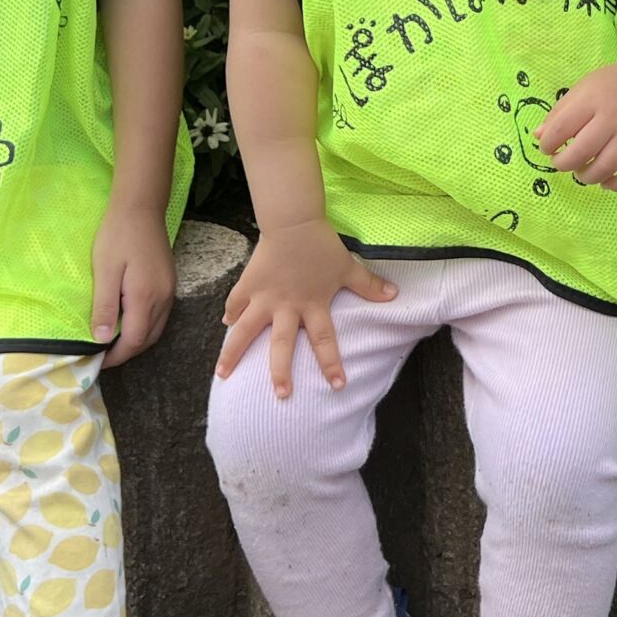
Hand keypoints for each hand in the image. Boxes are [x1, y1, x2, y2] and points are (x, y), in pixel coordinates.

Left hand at [92, 203, 176, 368]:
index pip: (134, 340)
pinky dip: (145, 326)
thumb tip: (102, 340)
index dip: (117, 356)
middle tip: (104, 356)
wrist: (141, 207)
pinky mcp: (169, 283)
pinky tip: (129, 321)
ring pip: (156, 329)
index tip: (98, 361)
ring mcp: (169, 290)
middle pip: (148, 339)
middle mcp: (163, 298)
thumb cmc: (117, 235)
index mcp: (146, 296)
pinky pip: (159, 316)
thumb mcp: (104, 270)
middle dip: (127, 352)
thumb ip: (105, 306)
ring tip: (114, 342)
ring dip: (137, 341)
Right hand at [217, 218, 395, 399]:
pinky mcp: (248, 284)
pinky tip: (225, 324)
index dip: (331, 363)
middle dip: (281, 372)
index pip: (324, 340)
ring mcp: (264, 298)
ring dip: (233, 353)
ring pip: (246, 331)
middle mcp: (287, 307)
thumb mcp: (348, 266)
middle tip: (282, 395)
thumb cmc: (322, 245)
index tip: (337, 385)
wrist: (294, 221)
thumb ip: (369, 285)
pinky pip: (235, 303)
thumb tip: (395, 295)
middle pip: (282, 345)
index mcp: (313, 305)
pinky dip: (230, 314)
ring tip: (222, 375)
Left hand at [536, 61, 616, 192]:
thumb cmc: (606, 87)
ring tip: (580, 171)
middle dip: (564, 163)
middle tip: (561, 161)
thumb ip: (557, 114)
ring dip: (587, 177)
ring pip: (607, 167)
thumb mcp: (579, 91)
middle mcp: (612, 119)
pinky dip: (616, 185)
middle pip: (583, 151)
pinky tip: (604, 182)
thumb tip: (538, 136)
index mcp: (591, 101)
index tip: (547, 147)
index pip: (561, 128)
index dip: (547, 143)